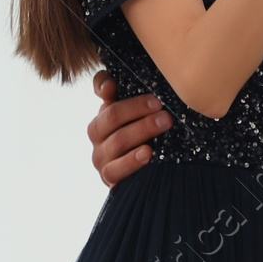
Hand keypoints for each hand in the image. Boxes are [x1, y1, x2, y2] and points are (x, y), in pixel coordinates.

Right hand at [88, 69, 171, 186]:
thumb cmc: (147, 139)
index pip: (101, 89)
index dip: (108, 85)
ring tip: (164, 123)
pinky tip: (148, 153)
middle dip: (138, 109)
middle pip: (112, 116)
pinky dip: (132, 160)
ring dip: (142, 130)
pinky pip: (115, 169)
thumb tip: (111, 84)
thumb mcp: (144, 115)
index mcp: (105, 111)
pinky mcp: (108, 177)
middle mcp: (98, 132)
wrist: (148, 175)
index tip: (121, 84)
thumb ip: (133, 96)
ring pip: (117, 141)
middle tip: (162, 106)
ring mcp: (101, 156)